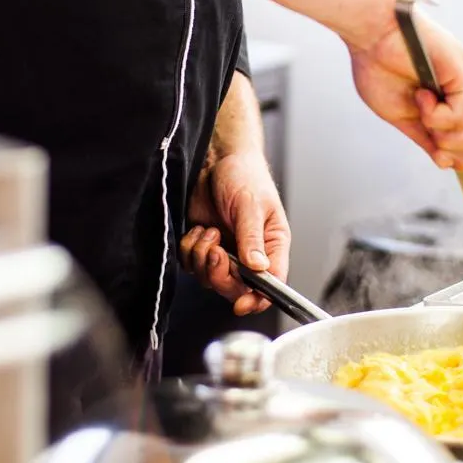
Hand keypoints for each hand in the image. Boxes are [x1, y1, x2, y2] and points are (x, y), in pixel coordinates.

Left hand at [179, 149, 290, 314]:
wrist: (216, 158)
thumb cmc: (245, 175)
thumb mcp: (251, 205)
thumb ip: (252, 238)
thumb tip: (258, 268)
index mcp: (272, 246)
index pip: (270, 284)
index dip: (257, 299)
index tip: (242, 304)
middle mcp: (250, 254)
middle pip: (236, 288)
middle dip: (220, 274)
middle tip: (215, 250)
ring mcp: (226, 252)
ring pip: (210, 279)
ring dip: (203, 258)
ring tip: (209, 231)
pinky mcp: (204, 246)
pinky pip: (192, 266)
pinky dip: (190, 250)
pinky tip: (199, 229)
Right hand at [349, 6, 462, 204]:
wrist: (370, 32)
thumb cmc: (378, 66)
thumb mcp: (403, 117)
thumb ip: (427, 138)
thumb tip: (446, 164)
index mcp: (454, 101)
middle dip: (459, 154)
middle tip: (431, 138)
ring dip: (446, 135)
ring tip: (422, 111)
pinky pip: (462, 116)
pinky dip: (438, 116)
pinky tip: (422, 96)